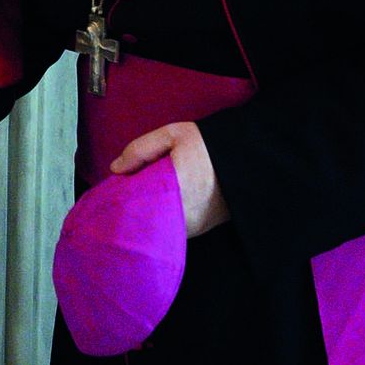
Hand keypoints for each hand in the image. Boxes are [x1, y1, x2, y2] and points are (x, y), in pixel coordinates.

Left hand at [110, 121, 229, 236]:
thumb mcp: (173, 135)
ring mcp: (194, 225)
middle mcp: (185, 212)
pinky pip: (174, 229)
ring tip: (147, 195)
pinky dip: (164, 219)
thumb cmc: (209, 145)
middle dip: (133, 207)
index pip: (135, 203)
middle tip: (130, 192)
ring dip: (149, 215)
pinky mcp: (202, 229)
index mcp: (176, 187)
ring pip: (159, 226)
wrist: (249, 160)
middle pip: (145, 219)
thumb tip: (116, 169)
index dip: (122, 198)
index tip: (115, 189)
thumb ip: (141, 150)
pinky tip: (162, 203)